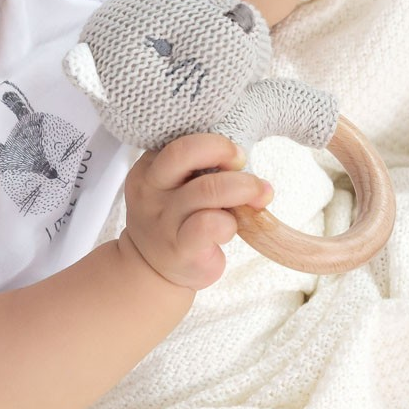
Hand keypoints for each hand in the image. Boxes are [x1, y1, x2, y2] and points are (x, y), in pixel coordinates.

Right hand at [122, 133, 272, 289]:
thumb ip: (199, 169)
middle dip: (223, 149)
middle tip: (243, 162)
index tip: (234, 155)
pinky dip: (231, 221)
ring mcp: (163, 219)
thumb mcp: (175, 186)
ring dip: (244, 187)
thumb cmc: (174, 218)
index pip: (178, 139)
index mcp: (148, 168)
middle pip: (183, 151)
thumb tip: (245, 160)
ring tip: (260, 195)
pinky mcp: (180, 247)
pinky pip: (211, 224)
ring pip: (208, 189)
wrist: (152, 268)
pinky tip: (231, 227)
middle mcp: (150, 190)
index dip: (213, 141)